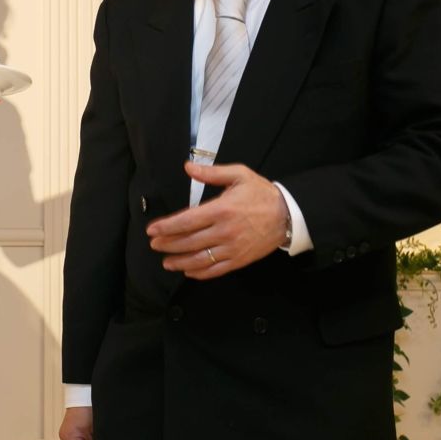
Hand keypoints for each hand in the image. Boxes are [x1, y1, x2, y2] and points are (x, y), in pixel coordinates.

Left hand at [145, 161, 288, 279]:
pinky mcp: (240, 259)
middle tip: (154, 245)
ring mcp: (232, 248)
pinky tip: (188, 271)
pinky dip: (200, 273)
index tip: (152, 230)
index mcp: (221, 210)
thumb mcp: (238, 175)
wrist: (288, 214)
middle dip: (168, 244)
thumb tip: (188, 167)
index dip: (167, 227)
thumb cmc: (261, 193)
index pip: (187, 221)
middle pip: (189, 241)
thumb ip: (211, 173)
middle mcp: (224, 231)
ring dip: (180, 262)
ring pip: (200, 259)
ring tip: (166, 262)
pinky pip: (216, 270)